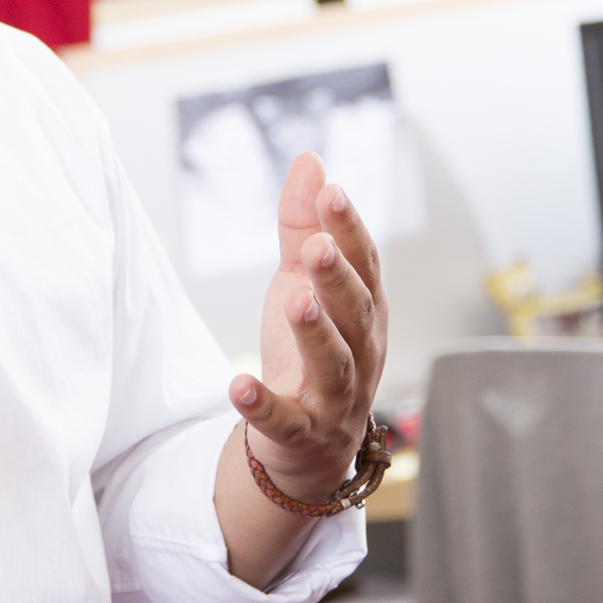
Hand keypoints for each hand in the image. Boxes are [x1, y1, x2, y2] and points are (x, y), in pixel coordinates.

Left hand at [235, 152, 387, 502]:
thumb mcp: (301, 281)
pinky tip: (238, 385)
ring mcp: (335, 397)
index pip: (364, 265)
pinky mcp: (301, 433)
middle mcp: (361, 352)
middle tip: (316, 246)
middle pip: (355, 313)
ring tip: (294, 300)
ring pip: (333, 364)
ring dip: (315, 332)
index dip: (350, 230)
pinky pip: (283, 419)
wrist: (307, 443)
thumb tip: (309, 158)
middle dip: (337, 278)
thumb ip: (302, 225)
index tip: (331, 193)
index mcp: (364, 310)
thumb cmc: (309, 349)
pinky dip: (262, 403)